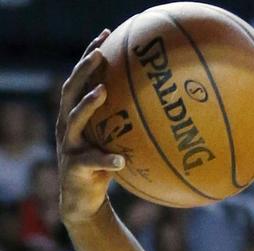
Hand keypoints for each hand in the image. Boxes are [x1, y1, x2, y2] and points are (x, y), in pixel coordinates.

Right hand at [56, 29, 124, 225]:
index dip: (90, 55)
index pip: (81, 79)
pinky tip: (119, 161)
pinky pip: (92, 163)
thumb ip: (131, 123)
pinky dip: (106, 160)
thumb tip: (171, 107)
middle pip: (70, 91)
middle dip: (84, 70)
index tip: (106, 35)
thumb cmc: (105, 166)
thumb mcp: (117, 140)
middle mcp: (69, 126)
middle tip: (100, 55)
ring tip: (103, 91)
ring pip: (74, 120)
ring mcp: (69, 146)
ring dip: (88, 104)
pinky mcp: (74, 168)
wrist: (85, 199)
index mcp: (77, 115)